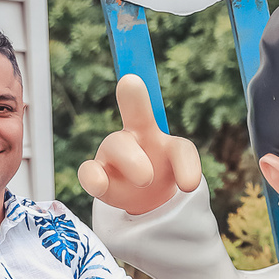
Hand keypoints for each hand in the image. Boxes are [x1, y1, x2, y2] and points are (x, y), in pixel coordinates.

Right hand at [78, 76, 201, 215]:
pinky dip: (93, 176)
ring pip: (117, 145)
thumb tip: (190, 185)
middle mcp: (137, 138)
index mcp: (165, 141)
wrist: (141, 195)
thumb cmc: (162, 175)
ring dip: (132, 159)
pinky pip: (89, 170)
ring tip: (146, 178)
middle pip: (137, 112)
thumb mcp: (177, 177)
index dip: (186, 163)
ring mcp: (114, 153)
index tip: (190, 187)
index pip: (179, 147)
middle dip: (133, 95)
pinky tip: (99, 183)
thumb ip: (186, 175)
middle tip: (131, 82)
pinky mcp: (97, 173)